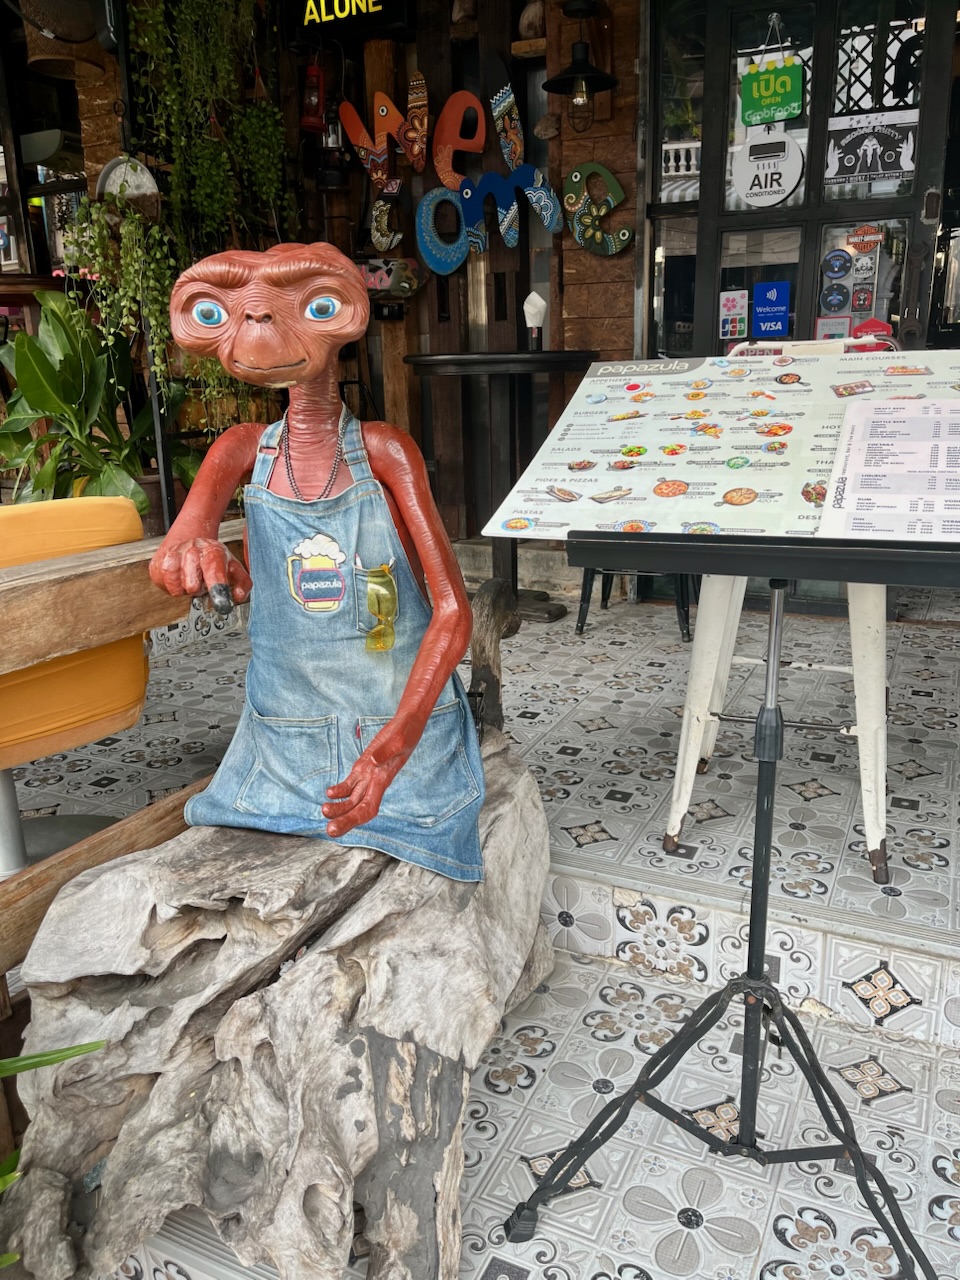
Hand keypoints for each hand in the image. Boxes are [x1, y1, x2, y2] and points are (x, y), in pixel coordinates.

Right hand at [149, 537, 251, 606]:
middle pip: (192, 586)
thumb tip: (239, 596)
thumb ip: (243, 583)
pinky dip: (172, 587)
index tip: (222, 604)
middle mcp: (193, 550)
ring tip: (190, 579)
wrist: (188, 540)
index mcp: (214, 552)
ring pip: (177, 588)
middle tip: (201, 583)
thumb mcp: (233, 568)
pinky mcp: (159, 561)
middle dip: (198, 590)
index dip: (218, 587)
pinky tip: (178, 578)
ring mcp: (174, 554)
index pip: (215, 570)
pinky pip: (164, 584)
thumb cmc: (212, 560)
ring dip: (184, 589)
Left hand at [322, 722, 413, 837]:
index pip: (369, 807)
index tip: (340, 825)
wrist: (407, 724)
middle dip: (345, 821)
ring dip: (339, 808)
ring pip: (352, 799)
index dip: (355, 819)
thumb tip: (373, 762)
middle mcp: (375, 782)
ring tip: (324, 810)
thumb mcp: (398, 739)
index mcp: (383, 779)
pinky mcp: (363, 767)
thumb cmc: (406, 732)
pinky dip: (340, 790)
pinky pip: (350, 784)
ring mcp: (368, 775)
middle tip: (330, 831)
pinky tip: (329, 793)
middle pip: (359, 808)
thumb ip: (386, 752)